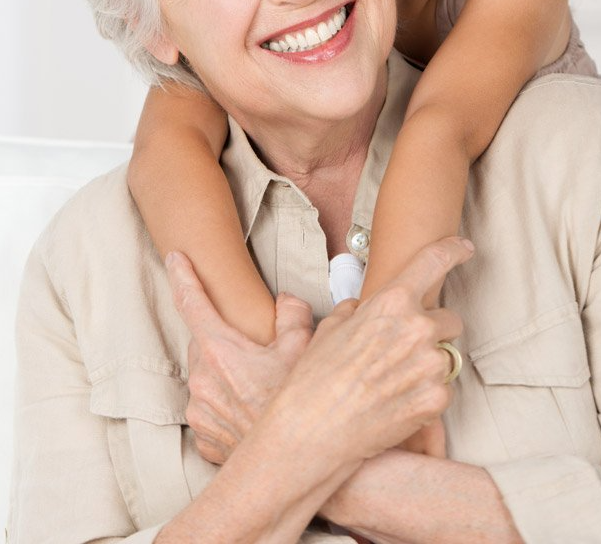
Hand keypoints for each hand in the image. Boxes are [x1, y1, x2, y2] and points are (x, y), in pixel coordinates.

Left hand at [166, 251, 312, 462]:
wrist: (294, 465)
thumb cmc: (299, 406)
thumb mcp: (303, 348)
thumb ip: (292, 314)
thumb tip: (284, 302)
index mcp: (220, 350)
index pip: (192, 302)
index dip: (182, 276)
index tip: (174, 258)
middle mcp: (201, 380)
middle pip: (204, 344)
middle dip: (224, 340)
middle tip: (256, 351)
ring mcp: (199, 412)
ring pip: (206, 378)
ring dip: (227, 375)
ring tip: (261, 387)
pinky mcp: (204, 440)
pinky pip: (209, 412)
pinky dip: (226, 406)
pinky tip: (253, 412)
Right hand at [265, 237, 471, 468]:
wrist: (312, 431)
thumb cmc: (315, 378)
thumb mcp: (330, 328)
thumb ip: (357, 310)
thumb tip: (363, 307)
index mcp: (392, 301)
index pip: (434, 262)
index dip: (453, 251)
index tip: (464, 249)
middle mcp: (418, 328)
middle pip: (450, 319)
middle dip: (433, 332)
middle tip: (403, 352)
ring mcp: (431, 365)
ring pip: (447, 357)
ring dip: (429, 366)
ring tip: (393, 383)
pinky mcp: (437, 399)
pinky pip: (444, 390)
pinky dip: (427, 396)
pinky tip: (397, 403)